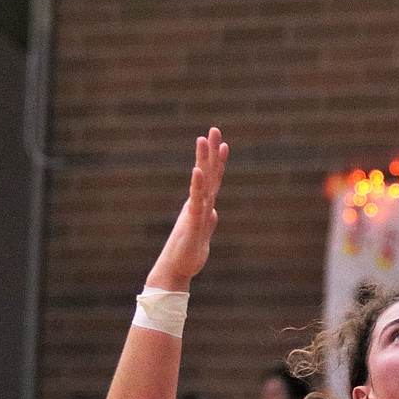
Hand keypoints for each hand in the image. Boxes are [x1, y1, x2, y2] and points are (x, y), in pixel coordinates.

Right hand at [147, 128, 229, 289]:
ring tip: (202, 140)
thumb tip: (213, 212)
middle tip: (213, 128)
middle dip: (210, 151)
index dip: (217, 160)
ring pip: (201, 181)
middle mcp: (199, 203)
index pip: (213, 178)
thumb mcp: (203, 234)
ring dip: (202, 160)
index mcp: (203, 205)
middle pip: (207, 173)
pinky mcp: (191, 222)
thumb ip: (208, 221)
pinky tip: (198, 171)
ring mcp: (195, 210)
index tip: (222, 141)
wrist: (177, 270)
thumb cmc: (189, 253)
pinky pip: (195, 200)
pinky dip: (197, 185)